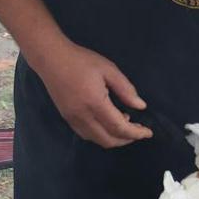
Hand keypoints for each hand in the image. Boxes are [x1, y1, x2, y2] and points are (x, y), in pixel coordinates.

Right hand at [31, 40, 153, 148]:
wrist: (50, 58)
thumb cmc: (81, 60)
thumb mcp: (108, 69)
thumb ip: (126, 89)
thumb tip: (140, 106)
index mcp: (95, 103)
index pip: (119, 127)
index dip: (136, 133)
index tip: (148, 132)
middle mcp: (83, 116)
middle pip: (109, 140)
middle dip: (127, 139)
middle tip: (138, 130)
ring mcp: (72, 119)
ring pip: (97, 140)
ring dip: (113, 138)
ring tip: (123, 122)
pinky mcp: (67, 118)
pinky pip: (87, 134)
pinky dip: (101, 135)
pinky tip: (106, 122)